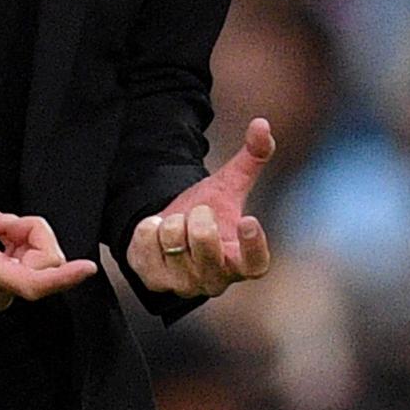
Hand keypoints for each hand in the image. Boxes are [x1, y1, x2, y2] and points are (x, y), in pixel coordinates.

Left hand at [128, 117, 274, 297]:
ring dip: (170, 222)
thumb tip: (262, 124)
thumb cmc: (204, 213)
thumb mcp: (226, 187)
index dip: (253, 245)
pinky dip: (148, 228)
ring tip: (176, 228)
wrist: (164, 232)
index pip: (255, 263)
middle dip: (194, 215)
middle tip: (195, 215)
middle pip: (204, 240)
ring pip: (172, 238)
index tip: (248, 218)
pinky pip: (146, 241)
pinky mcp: (154, 281)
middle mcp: (216, 280)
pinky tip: (156, 237)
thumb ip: (250, 159)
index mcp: (241, 262)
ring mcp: (184, 284)